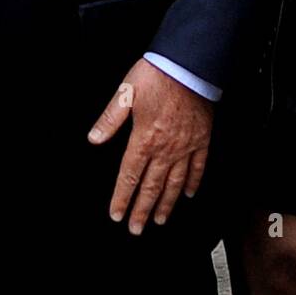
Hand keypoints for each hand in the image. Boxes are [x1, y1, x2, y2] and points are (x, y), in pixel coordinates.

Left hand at [88, 58, 212, 232]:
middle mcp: (165, 149)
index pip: (129, 176)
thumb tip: (94, 138)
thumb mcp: (125, 93)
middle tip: (136, 229)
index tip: (117, 215)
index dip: (122, 197)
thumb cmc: (157, 76)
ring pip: (174, 183)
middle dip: (142, 210)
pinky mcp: (201, 140)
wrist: (189, 65)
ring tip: (160, 219)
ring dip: (166, 204)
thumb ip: (109, 119)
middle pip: (152, 186)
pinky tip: (187, 194)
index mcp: (144, 139)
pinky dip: (192, 183)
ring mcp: (185, 147)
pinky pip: (197, 168)